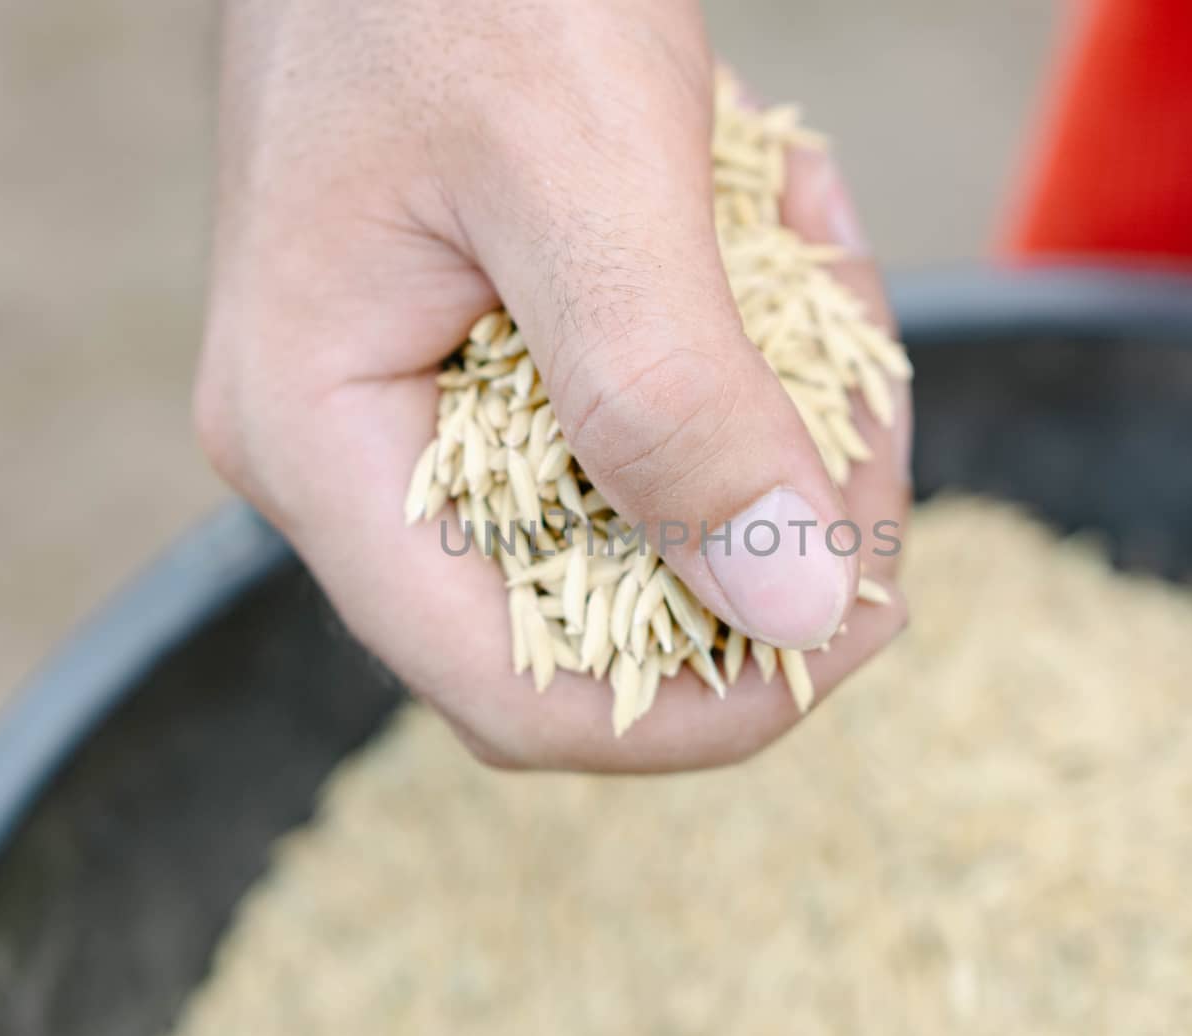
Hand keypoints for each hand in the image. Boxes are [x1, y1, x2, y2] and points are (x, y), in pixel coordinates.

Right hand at [194, 0, 911, 770]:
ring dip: (776, 425)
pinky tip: (781, 213)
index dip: (700, 708)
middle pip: (598, 614)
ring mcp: (421, 404)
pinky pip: (647, 414)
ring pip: (642, 515)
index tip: (860, 622)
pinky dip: (744, 347)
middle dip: (768, 541)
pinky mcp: (493, 350)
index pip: (511, 691)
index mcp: (321, 439)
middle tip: (870, 410)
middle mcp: (355, 453)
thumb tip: (793, 615)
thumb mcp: (582, 170)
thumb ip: (670, 397)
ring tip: (820, 255)